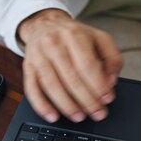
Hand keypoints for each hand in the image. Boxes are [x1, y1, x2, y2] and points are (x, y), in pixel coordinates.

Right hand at [18, 8, 122, 122]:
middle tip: (98, 113)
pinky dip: (42, 105)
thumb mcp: (99, 38)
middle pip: (71, 78)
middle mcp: (54, 44)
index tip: (107, 99)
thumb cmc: (74, 35)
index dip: (98, 85)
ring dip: (67, 106)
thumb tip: (111, 82)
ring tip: (80, 117)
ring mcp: (39, 56)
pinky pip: (32, 89)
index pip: (87, 65)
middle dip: (87, 100)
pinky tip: (52, 116)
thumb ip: (112, 58)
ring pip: (52, 85)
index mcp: (75, 36)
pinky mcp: (28, 66)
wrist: (44, 23)